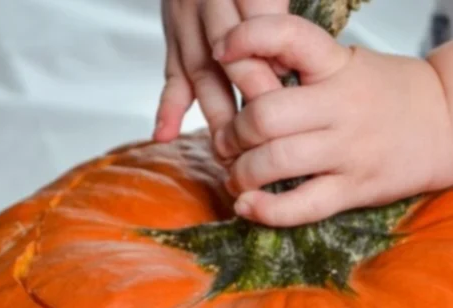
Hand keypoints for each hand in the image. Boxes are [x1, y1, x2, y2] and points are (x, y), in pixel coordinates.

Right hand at [156, 0, 287, 147]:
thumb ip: (276, 8)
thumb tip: (287, 64)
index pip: (257, 23)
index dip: (270, 59)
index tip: (287, 94)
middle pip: (228, 54)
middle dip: (244, 96)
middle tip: (261, 134)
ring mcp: (186, 18)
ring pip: (201, 71)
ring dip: (213, 113)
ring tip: (226, 149)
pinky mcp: (173, 36)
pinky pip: (171, 74)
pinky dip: (167, 107)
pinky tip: (165, 134)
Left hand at [212, 14, 452, 224]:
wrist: (449, 122)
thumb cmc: (382, 93)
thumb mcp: (345, 64)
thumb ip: (297, 68)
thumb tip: (237, 68)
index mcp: (337, 64)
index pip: (289, 36)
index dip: (247, 38)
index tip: (222, 51)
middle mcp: (342, 104)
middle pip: (265, 116)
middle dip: (232, 133)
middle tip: (227, 143)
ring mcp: (348, 149)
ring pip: (275, 162)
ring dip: (241, 173)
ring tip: (238, 176)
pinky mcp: (353, 188)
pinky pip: (300, 206)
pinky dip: (264, 210)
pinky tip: (247, 205)